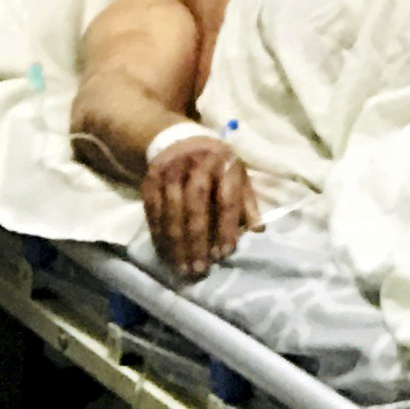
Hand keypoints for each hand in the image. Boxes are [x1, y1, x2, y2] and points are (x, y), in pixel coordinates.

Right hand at [145, 133, 260, 280]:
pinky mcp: (150, 180)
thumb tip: (259, 231)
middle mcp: (195, 165)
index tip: (224, 253)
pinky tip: (165, 254)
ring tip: (182, 268)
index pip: (225, 199)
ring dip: (176, 242)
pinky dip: (158, 234)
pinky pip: (152, 211)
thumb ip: (247, 202)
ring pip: (171, 210)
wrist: (179, 140)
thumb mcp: (238, 175)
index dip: (226, 227)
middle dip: (197, 239)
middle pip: (195, 205)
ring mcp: (170, 171)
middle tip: (200, 268)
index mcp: (224, 164)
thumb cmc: (216, 164)